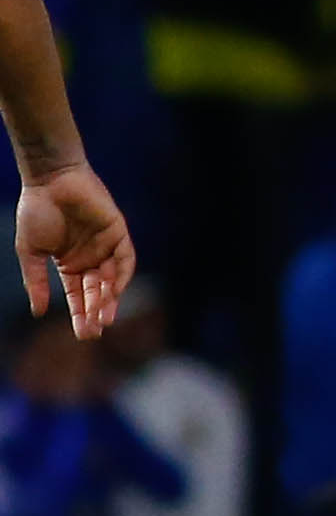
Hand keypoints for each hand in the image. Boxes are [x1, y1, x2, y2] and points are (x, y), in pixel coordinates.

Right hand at [17, 161, 132, 338]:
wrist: (50, 180)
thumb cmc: (36, 212)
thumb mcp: (31, 252)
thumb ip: (35, 281)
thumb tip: (38, 312)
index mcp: (69, 264)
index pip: (77, 296)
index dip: (80, 314)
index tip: (83, 334)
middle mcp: (90, 258)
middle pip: (96, 292)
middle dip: (96, 312)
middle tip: (94, 332)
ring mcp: (105, 245)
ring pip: (111, 279)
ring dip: (108, 298)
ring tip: (103, 317)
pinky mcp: (117, 231)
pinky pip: (125, 258)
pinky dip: (121, 275)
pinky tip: (114, 291)